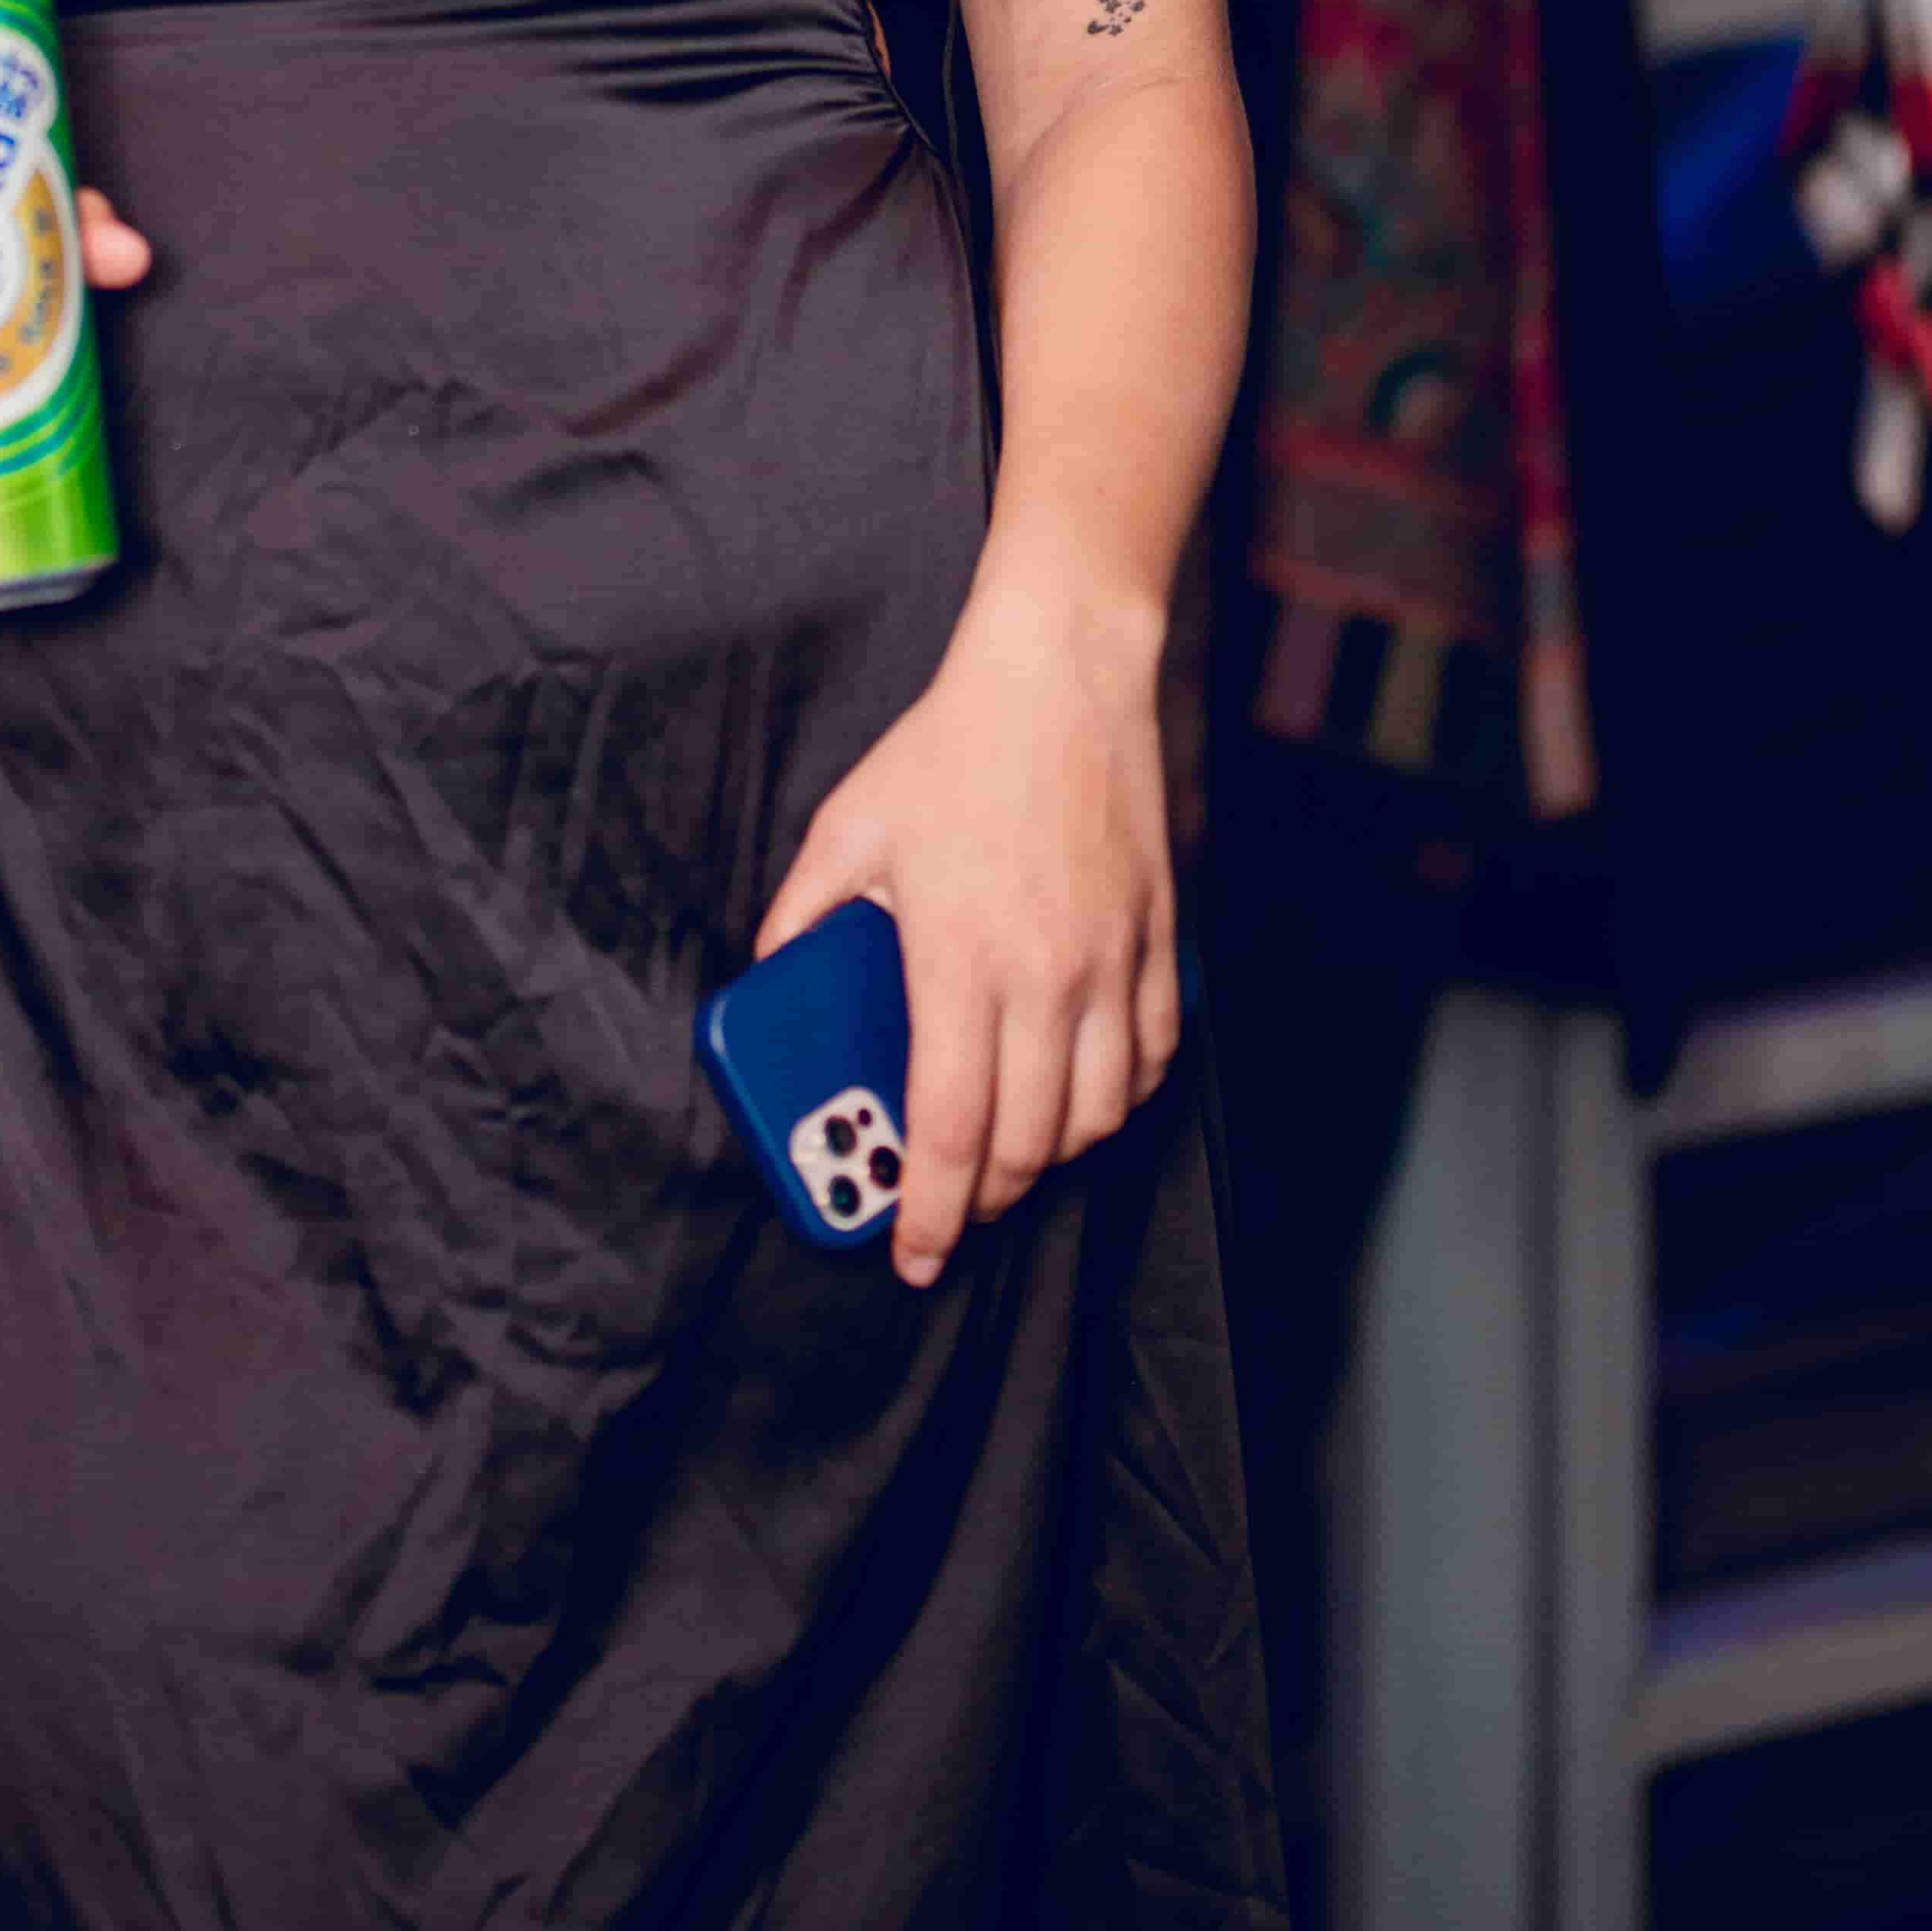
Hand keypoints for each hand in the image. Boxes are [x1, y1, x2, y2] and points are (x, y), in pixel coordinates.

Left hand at [754, 566, 1177, 1289]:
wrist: (1063, 675)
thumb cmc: (952, 749)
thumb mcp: (850, 825)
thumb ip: (806, 911)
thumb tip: (773, 971)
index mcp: (959, 960)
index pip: (947, 1129)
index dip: (928, 1212)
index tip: (912, 1255)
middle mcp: (1045, 979)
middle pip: (1027, 1144)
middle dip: (983, 1199)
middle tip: (950, 1212)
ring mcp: (1111, 964)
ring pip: (1096, 1117)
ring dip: (1052, 1157)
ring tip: (1010, 1157)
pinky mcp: (1158, 942)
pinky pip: (1150, 1058)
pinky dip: (1118, 1100)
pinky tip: (1084, 1097)